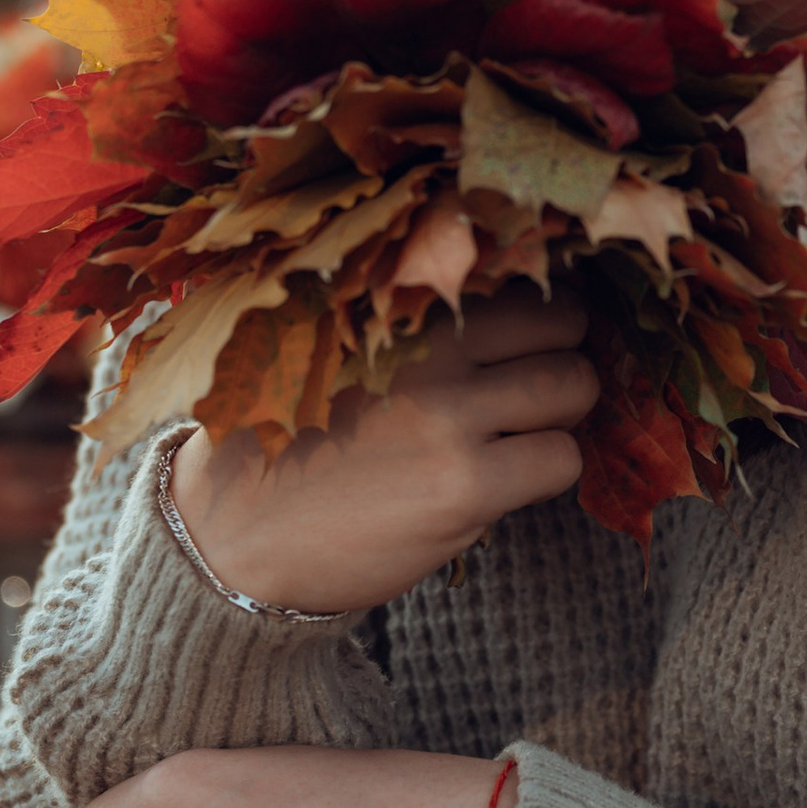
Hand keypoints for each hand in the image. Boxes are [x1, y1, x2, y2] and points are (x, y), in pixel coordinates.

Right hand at [168, 282, 596, 617]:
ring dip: (562, 415)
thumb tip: (504, 305)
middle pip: (563, 323)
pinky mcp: (465, 484)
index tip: (528, 333)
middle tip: (535, 387)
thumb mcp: (329, 348)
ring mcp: (452, 416)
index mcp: (397, 305)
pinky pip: (560, 460)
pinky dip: (546, 472)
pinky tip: (502, 483)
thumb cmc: (286, 440)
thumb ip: (407, 324)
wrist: (233, 535)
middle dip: (561, 354)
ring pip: (573, 387)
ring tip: (523, 435)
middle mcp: (431, 348)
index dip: (535, 307)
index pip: (516, 272)